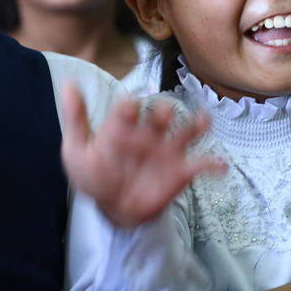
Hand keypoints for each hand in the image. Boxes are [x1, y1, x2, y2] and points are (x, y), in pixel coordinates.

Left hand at [61, 89, 225, 227]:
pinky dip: (213, 164)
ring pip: (186, 132)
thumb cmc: (95, 174)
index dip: (130, 107)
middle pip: (160, 116)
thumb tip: (69, 84)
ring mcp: (167, 151)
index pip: (128, 110)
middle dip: (164, 112)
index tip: (129, 106)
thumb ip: (76, 119)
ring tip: (203, 121)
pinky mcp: (181, 171)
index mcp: (125, 125)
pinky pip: (201, 165)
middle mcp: (149, 132)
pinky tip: (220, 165)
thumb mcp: (78, 149)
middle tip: (164, 113)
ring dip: (195, 125)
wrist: (113, 207)